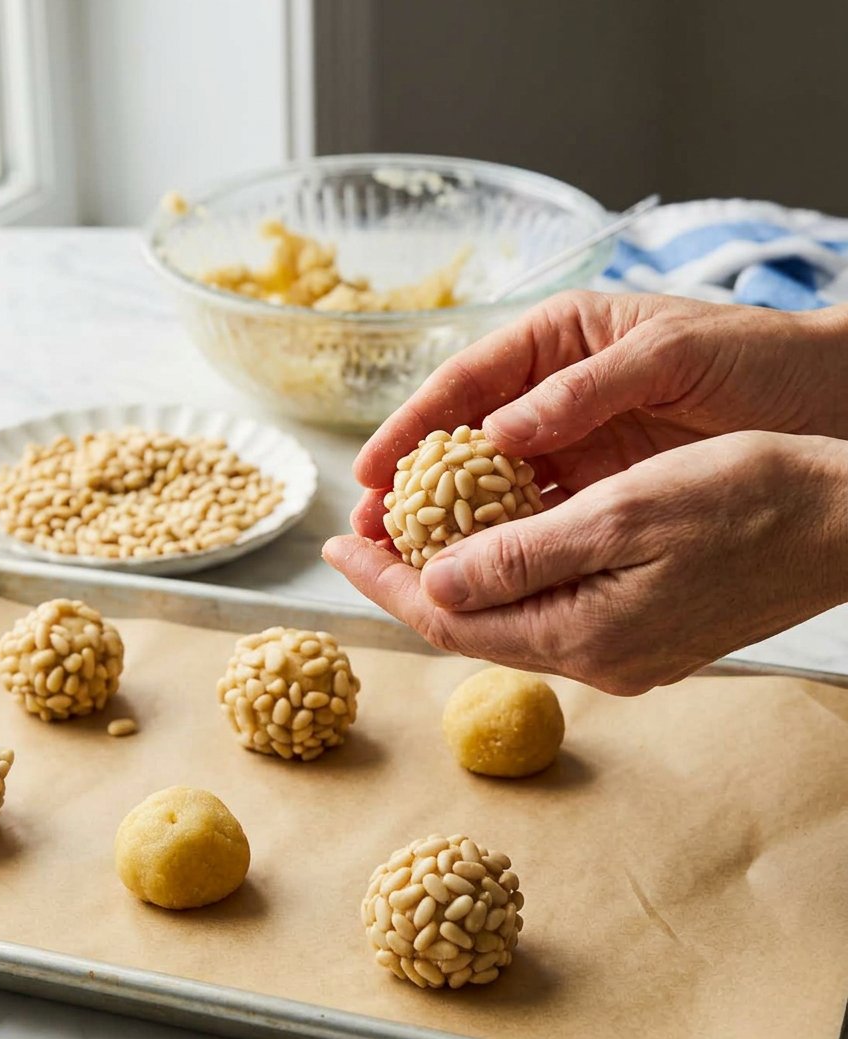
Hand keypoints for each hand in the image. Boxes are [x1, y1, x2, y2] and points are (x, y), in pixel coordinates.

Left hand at [325, 432, 847, 694]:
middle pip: (472, 625)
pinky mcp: (646, 634)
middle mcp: (595, 660)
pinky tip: (491, 539)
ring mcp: (623, 652)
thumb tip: (439, 583)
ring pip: (509, 616)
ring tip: (408, 531)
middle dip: (408, 579)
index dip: (384, 581)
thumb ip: (524, 557)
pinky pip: (551, 608)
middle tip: (360, 534)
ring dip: (455, 576)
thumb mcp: (624, 515)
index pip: (450, 618)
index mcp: (581, 635)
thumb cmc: (748, 501)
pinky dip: (508, 575)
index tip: (335, 544)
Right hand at [350, 291, 847, 540]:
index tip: (370, 469)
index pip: (468, 382)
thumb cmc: (757, 356)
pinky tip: (475, 568)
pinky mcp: (604, 488)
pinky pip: (541, 516)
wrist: (831, 402)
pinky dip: (506, 541)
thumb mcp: (671, 355)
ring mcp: (579, 445)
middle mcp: (557, 394)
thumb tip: (498, 435)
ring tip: (404, 558)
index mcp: (560, 341)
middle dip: (415, 485)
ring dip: (449, 522)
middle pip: (465, 441)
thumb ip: (584, 389)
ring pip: (495, 488)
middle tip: (367, 527)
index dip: (413, 426)